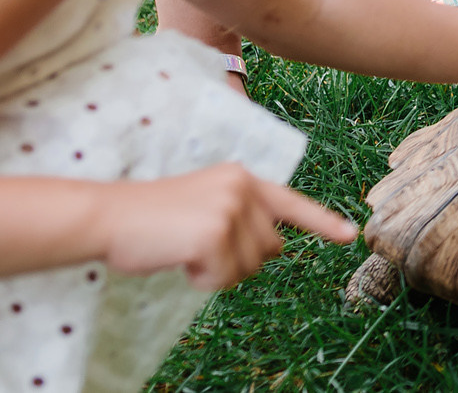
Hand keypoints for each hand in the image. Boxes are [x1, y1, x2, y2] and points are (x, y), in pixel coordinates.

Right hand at [101, 164, 354, 291]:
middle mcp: (243, 188)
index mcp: (241, 178)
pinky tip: (179, 259)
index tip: (349, 235)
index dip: (322, 222)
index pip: (291, 203)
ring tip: (185, 249)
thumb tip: (276, 247)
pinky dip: (201, 279)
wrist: (108, 216)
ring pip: (249, 267)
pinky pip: (223, 278)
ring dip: (217, 271)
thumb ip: (241, 218)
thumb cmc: (151, 218)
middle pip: (270, 249)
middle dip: (238, 260)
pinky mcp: (214, 233)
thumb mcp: (204, 206)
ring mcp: (231, 209)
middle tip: (196, 247)